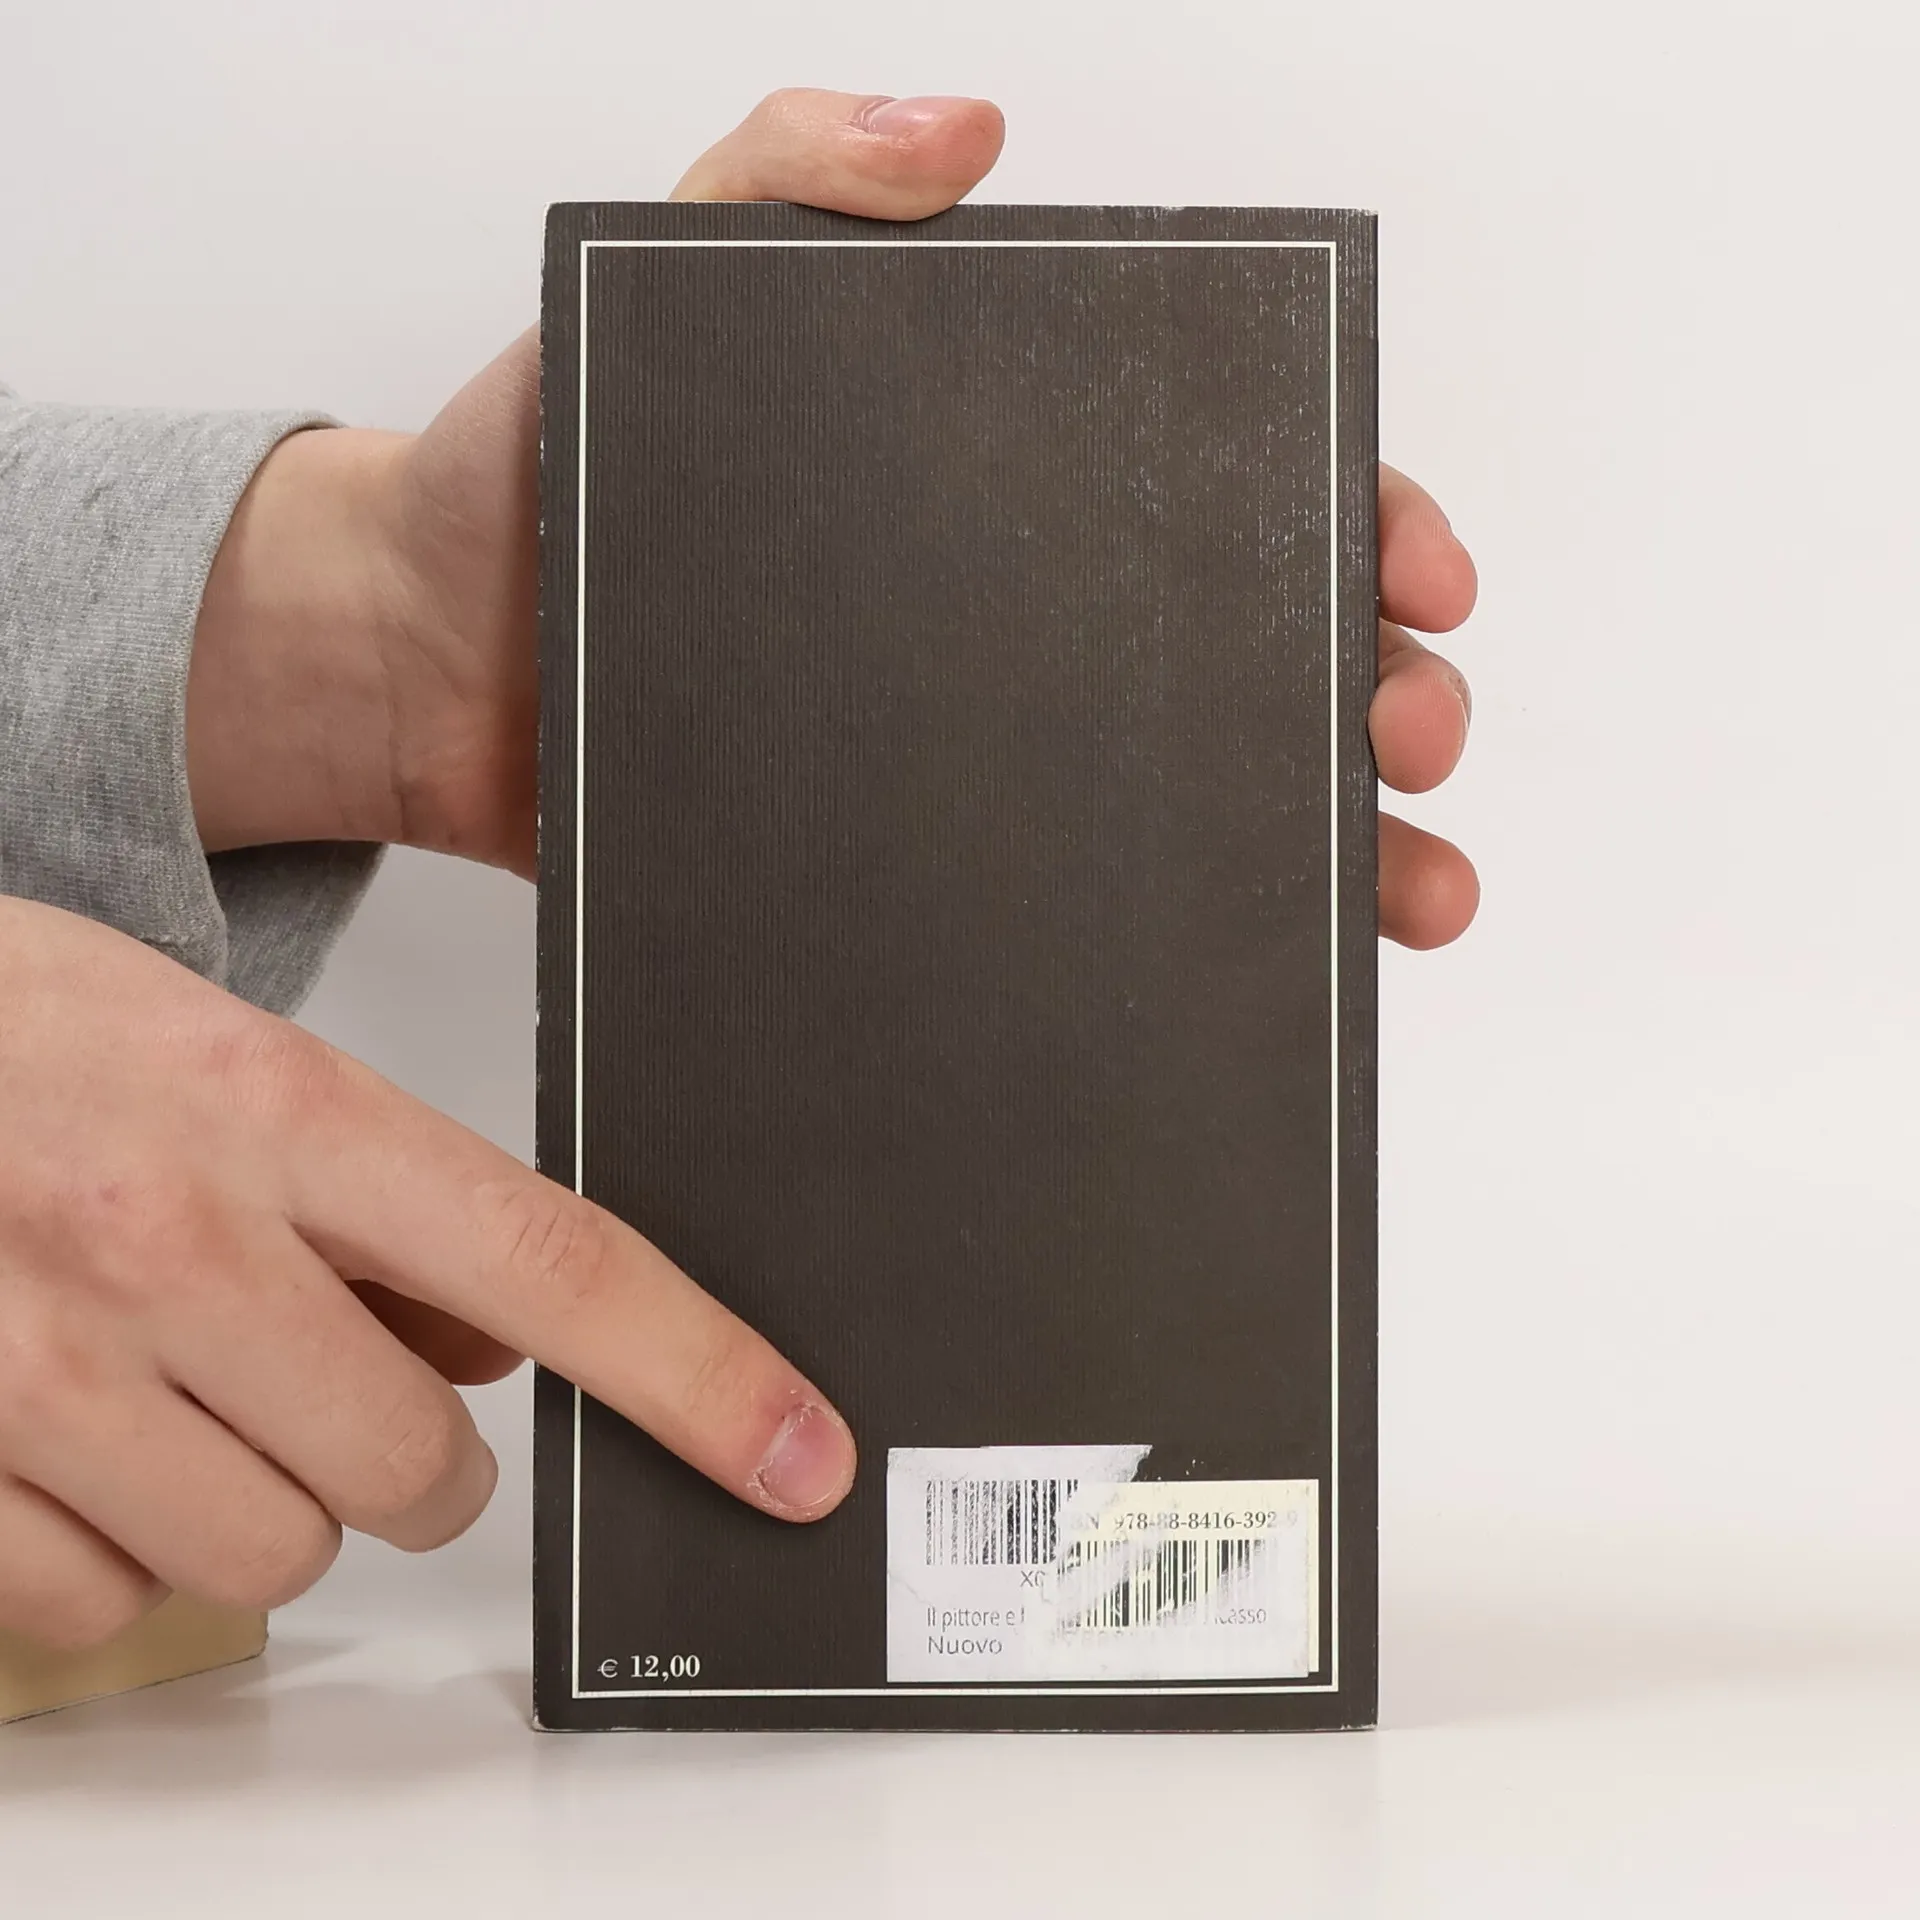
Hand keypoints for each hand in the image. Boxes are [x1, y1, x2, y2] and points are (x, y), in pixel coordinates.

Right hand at [0, 898, 855, 1650]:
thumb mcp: (223, 1061)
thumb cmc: (14, 1035)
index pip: (553, 1263)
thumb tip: (496, 1340)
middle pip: (418, 1465)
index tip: (793, 1451)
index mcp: (273, 1111)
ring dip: (266, 1498)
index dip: (699, 1375)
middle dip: (412, 1455)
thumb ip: (374, 1200)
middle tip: (336, 1375)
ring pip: (274, 1552)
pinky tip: (81, 1440)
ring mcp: (37, 1369)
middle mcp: (165, 1240)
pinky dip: (121, 1551)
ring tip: (185, 1389)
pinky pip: (109, 1606)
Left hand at [186, 88, 1478, 947]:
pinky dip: (1169, 953)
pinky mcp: (920, 875)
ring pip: (1194, 811)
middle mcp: (1018, 631)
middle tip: (1404, 734)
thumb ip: (789, 183)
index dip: (1351, 524)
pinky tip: (1237, 985)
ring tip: (1396, 898)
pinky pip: (1066, 920)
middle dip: (1368, 698)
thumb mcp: (660, 289)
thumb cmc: (528, 475)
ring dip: (1324, 857)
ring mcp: (979, 766)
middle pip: (1249, 660)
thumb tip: (958, 128)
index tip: (1416, 571)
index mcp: (1008, 493)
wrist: (419, 667)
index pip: (1230, 492)